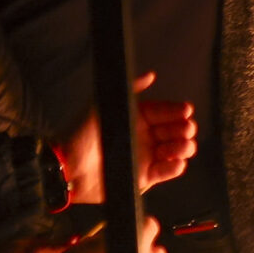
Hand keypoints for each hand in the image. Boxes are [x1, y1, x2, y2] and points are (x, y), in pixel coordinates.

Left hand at [61, 72, 198, 202]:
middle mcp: (145, 136)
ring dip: (183, 147)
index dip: (177, 110)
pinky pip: (166, 172)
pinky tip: (177, 162)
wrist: (67, 167)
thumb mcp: (103, 104)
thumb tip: (151, 75)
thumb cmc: (81, 134)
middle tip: (186, 129)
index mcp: (138, 118)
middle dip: (185, 129)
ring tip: (180, 146)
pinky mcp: (143, 177)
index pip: (165, 111)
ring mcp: (146, 157)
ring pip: (176, 150)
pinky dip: (175, 167)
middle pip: (175, 130)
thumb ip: (129, 90)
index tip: (186, 110)